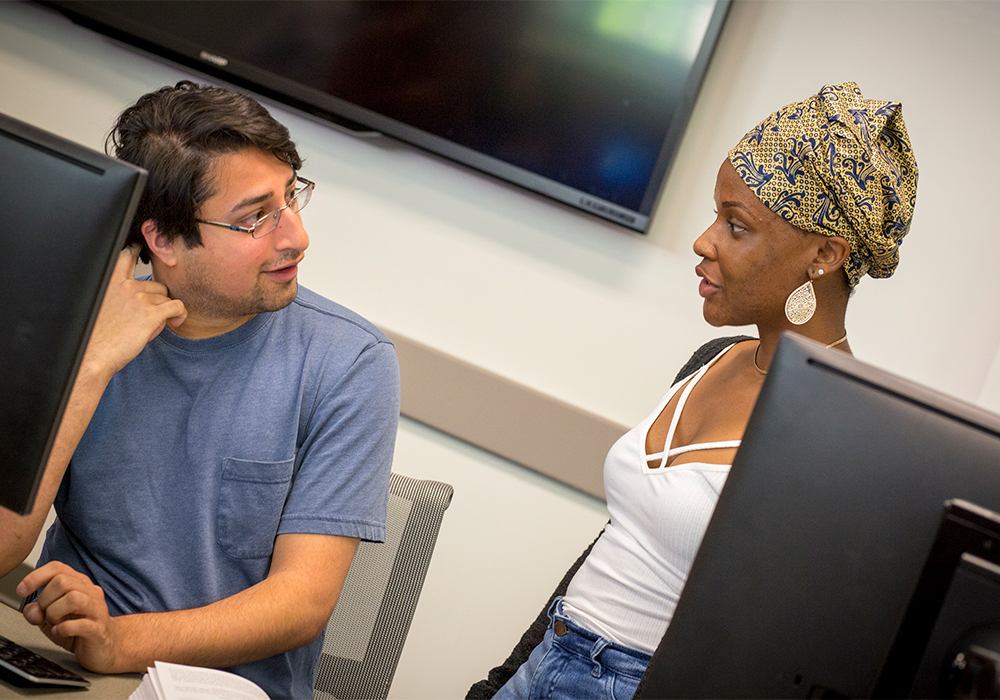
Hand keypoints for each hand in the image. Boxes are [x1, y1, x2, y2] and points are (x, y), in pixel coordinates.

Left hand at [17, 562, 123, 672]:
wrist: (106, 646)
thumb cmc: (80, 628)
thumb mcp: (52, 618)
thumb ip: (38, 611)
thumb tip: (32, 611)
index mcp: (79, 584)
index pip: (57, 568)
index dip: (36, 576)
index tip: (22, 590)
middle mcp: (90, 592)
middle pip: (62, 582)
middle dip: (45, 600)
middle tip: (45, 614)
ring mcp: (97, 609)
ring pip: (73, 598)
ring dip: (54, 612)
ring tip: (54, 622)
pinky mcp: (99, 629)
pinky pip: (81, 624)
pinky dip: (63, 628)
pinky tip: (60, 631)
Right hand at [83, 245, 186, 378]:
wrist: (92, 356)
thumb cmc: (94, 335)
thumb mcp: (98, 304)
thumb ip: (114, 292)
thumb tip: (135, 293)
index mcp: (109, 280)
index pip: (127, 254)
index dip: (139, 250)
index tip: (147, 248)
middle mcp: (125, 284)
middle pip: (156, 283)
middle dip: (156, 298)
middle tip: (148, 314)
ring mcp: (139, 298)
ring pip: (166, 297)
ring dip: (164, 311)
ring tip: (150, 326)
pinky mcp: (151, 314)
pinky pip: (177, 307)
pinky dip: (181, 314)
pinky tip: (177, 321)